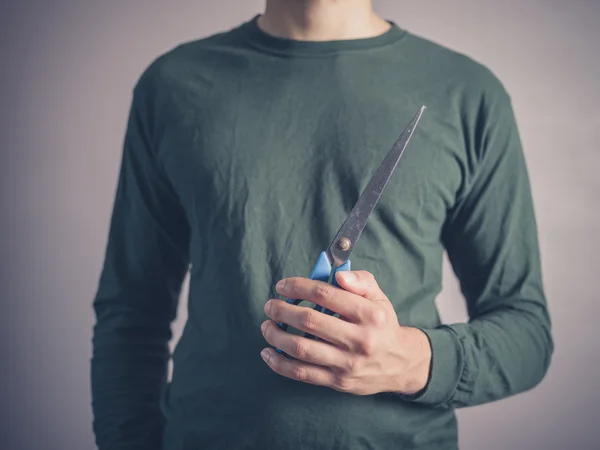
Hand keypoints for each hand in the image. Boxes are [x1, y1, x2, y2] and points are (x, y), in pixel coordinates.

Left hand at [260, 270, 431, 395]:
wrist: (402, 364)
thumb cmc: (382, 324)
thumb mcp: (379, 297)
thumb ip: (360, 281)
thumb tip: (338, 275)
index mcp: (369, 314)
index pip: (326, 295)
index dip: (299, 287)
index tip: (282, 286)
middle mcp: (359, 339)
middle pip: (309, 321)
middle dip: (282, 310)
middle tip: (270, 306)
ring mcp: (348, 363)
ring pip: (301, 349)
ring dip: (276, 336)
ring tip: (267, 326)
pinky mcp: (338, 381)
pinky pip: (302, 374)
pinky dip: (279, 363)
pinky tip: (268, 352)